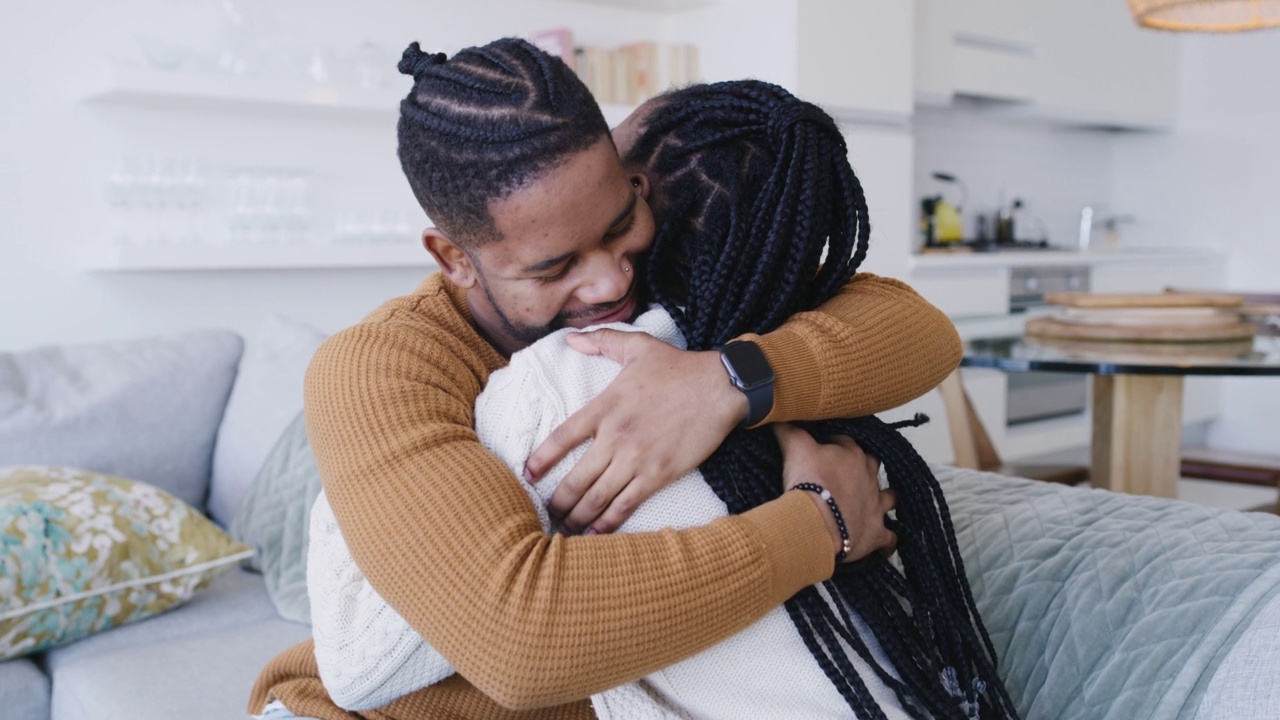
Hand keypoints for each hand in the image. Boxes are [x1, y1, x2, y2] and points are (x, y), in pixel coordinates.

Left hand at [524, 328, 746, 534]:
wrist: (720, 387)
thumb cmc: (679, 367)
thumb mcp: (638, 345)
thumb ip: (601, 340)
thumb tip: (571, 338)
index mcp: (605, 406)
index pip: (562, 437)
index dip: (541, 460)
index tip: (527, 476)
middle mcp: (615, 436)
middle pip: (575, 479)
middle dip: (557, 503)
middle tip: (546, 516)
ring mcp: (636, 459)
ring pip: (597, 497)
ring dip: (578, 518)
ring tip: (565, 532)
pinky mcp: (658, 474)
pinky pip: (626, 505)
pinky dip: (608, 523)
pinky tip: (596, 533)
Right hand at [773, 424, 895, 562]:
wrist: (817, 522)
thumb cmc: (809, 481)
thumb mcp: (795, 448)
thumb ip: (790, 431)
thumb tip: (778, 415)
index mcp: (852, 455)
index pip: (846, 442)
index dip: (835, 444)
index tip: (823, 448)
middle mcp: (869, 478)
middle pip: (873, 465)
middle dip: (864, 467)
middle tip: (848, 473)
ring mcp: (876, 506)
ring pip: (889, 498)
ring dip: (885, 499)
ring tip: (875, 503)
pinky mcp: (876, 533)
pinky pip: (889, 537)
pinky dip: (887, 541)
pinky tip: (884, 544)